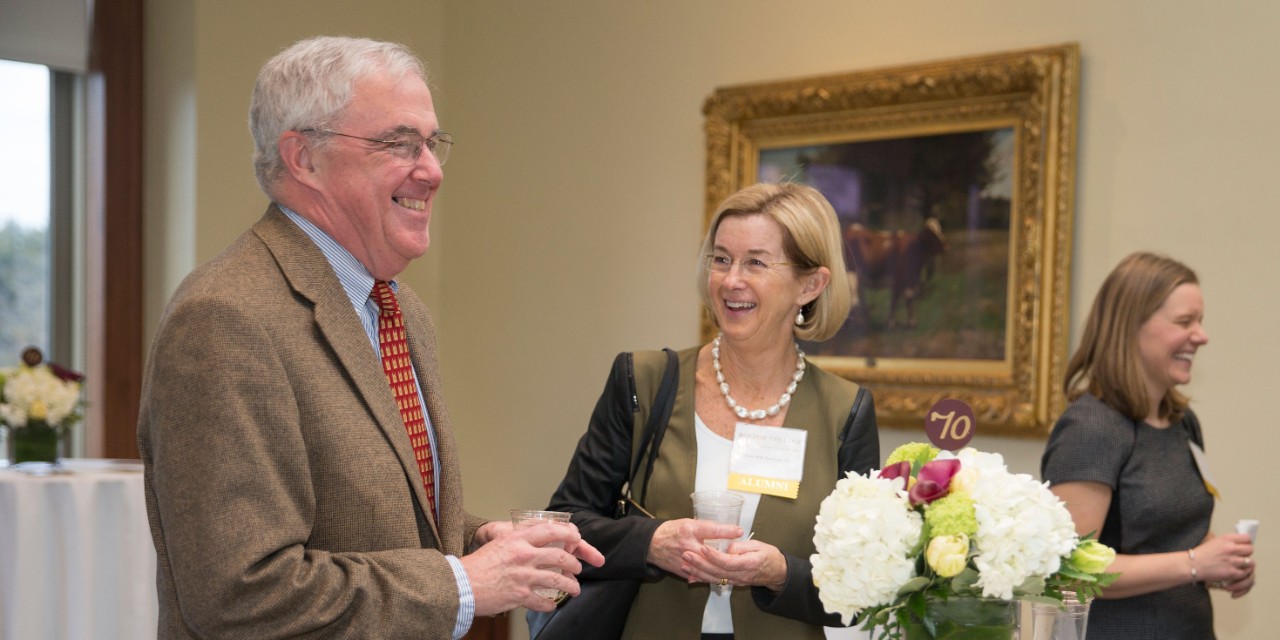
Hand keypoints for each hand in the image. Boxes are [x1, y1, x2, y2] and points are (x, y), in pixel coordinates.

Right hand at [462, 521, 603, 615]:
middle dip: (574, 564)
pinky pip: (543, 601)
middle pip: (560, 556)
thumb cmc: (477, 565)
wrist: (461, 585)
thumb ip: (517, 539)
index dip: (569, 534)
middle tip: (577, 568)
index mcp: (517, 538)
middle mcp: (523, 554)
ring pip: (557, 580)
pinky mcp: (520, 595)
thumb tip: (534, 537)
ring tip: (574, 589)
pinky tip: (552, 605)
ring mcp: (523, 575)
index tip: (577, 538)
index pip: (551, 530)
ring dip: (570, 586)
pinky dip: (550, 604)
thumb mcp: (498, 542)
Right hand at [646, 518, 742, 578]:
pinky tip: (720, 575)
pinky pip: (700, 575)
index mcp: (689, 530)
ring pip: (707, 567)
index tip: (739, 531)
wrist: (652, 544)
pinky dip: (710, 575)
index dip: (727, 531)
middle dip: (727, 554)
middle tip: (739, 553)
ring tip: (733, 566)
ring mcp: (685, 559)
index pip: (712, 529)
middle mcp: (687, 545)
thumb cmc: (670, 531)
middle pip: (712, 552)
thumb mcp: (687, 523)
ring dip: (721, 567)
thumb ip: (703, 528)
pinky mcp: (683, 570)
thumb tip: (721, 530)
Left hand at [680, 539, 787, 591]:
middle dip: (700, 563)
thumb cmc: (769, 556)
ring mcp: (736, 581)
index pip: (729, 562)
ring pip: (714, 578)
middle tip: (686, 553)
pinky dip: (702, 578)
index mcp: (749, 564)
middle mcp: (741, 575)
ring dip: (698, 571)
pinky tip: (690, 574)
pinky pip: (715, 581)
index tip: (703, 546)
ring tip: (684, 563)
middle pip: (718, 571)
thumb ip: (743, 547)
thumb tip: (728, 548)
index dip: (715, 556)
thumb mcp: (759, 546)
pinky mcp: (732, 582)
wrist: (776, 572)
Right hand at [1195, 533, 1253, 587]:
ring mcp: (1232, 561)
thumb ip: (1226, 542)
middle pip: (1250, 550)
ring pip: (1250, 562)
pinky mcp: (1231, 572)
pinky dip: (1242, 574)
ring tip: (1240, 566)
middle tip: (1242, 556)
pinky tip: (1236, 573)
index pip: (1247, 538)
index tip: (1244, 546)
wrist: (1192, 565)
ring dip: (1246, 565)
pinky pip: (1244, 573)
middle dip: (1247, 553)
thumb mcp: (1213, 541)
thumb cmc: (1200, 554)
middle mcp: (1231, 548)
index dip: (1246, 543)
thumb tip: (1237, 544)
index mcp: (1226, 539)